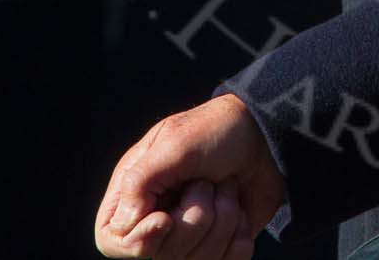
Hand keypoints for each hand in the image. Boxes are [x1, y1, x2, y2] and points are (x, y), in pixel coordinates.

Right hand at [96, 92, 282, 258]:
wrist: (265, 134)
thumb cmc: (216, 131)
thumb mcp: (175, 144)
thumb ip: (140, 181)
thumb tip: (123, 226)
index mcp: (134, 193)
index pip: (112, 241)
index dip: (137, 242)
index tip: (165, 219)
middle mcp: (157, 219)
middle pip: (161, 256)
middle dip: (194, 218)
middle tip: (205, 182)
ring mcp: (190, 236)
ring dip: (222, 219)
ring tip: (226, 187)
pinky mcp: (220, 244)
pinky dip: (240, 232)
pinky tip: (240, 206)